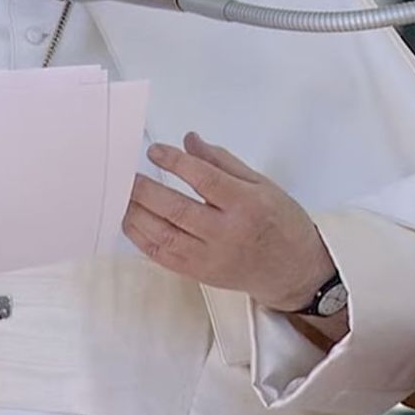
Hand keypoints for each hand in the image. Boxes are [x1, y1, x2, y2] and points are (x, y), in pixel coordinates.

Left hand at [124, 132, 334, 311]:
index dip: (175, 163)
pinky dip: (141, 238)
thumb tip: (189, 140)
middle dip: (145, 190)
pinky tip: (130, 221)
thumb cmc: (281, 223)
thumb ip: (223, 162)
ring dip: (136, 214)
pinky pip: (163, 256)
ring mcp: (210, 257)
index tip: (154, 151)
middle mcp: (226, 233)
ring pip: (164, 235)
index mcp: (247, 205)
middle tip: (125, 174)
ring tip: (121, 195)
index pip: (204, 180)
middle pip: (177, 209)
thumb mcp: (262, 184)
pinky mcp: (199, 274)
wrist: (293, 271)